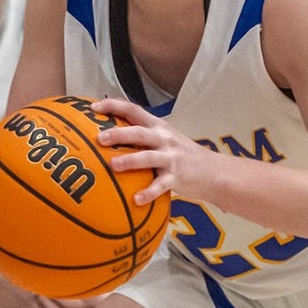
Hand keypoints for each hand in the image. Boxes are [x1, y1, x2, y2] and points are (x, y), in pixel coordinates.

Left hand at [93, 98, 212, 205]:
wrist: (214, 172)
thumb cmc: (183, 157)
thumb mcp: (166, 140)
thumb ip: (144, 138)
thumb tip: (111, 137)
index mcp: (158, 127)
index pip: (133, 110)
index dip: (113, 106)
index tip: (93, 107)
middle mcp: (164, 139)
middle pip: (138, 132)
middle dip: (118, 133)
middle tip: (99, 138)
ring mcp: (171, 157)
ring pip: (148, 157)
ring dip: (130, 160)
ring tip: (113, 165)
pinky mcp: (177, 177)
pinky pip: (161, 185)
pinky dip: (149, 192)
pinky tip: (137, 200)